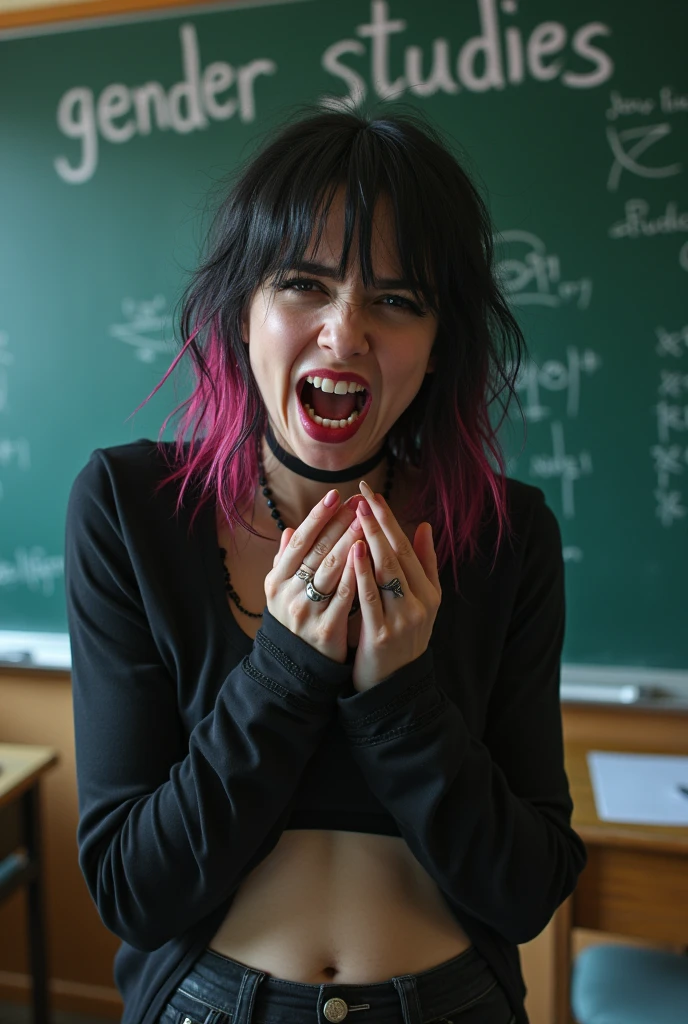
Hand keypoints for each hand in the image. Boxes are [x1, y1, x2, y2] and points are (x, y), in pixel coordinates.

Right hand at [264, 489, 365, 662]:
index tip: (335, 496)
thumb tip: (289, 530)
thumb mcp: (282, 592)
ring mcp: (306, 612)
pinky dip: (356, 574)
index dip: (317, 517)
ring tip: (366, 522)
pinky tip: (369, 557)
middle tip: (359, 503)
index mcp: (277, 580)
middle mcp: (288, 593)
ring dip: (350, 542)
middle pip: (317, 551)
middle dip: (339, 524)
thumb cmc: (294, 621)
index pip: (299, 541)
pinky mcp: (325, 630)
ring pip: (331, 570)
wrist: (295, 668)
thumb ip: (286, 561)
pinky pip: (344, 596)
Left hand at [349, 482, 440, 690]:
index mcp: (429, 592)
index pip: (407, 546)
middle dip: (380, 520)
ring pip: (386, 570)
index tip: (373, 493)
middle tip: (364, 493)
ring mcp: (402, 618)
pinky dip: (363, 572)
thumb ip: (424, 565)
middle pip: (398, 553)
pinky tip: (354, 550)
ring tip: (358, 511)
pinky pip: (370, 596)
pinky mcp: (382, 633)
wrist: (393, 687)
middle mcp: (419, 602)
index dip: (390, 518)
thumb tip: (424, 525)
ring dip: (372, 538)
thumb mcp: (421, 602)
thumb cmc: (401, 638)